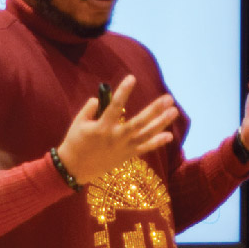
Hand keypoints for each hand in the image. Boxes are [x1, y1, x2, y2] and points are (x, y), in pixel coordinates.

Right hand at [55, 75, 178, 184]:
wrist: (74, 169)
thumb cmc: (74, 143)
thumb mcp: (78, 122)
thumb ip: (90, 108)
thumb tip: (100, 98)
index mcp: (102, 127)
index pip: (115, 106)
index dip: (124, 91)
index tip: (132, 78)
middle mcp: (116, 137)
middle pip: (139, 122)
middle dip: (155, 110)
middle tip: (168, 98)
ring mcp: (124, 148)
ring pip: (146, 135)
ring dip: (161, 123)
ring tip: (174, 111)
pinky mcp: (127, 155)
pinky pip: (145, 148)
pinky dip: (157, 142)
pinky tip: (169, 135)